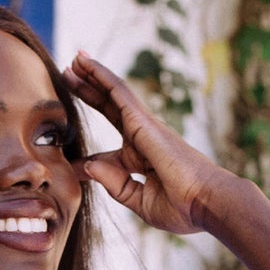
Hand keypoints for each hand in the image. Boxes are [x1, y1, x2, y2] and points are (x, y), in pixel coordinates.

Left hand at [62, 52, 237, 236]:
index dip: (85, 157)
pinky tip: (86, 64)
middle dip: (89, 94)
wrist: (205, 204)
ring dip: (92, 77)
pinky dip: (101, 77)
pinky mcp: (143, 121)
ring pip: (112, 94)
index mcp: (140, 162)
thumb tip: (87, 166)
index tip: (65, 159)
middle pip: (110, 110)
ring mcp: (143, 127)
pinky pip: (118, 93)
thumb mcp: (138, 200)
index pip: (107, 154)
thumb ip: (113, 183)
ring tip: (73, 61)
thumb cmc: (182, 208)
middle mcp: (141, 139)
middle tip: (68, 78)